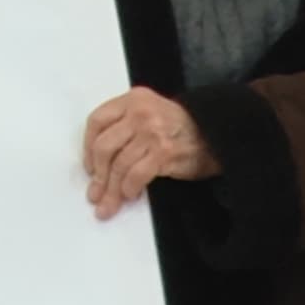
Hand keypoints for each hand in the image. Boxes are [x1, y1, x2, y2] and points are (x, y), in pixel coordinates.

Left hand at [82, 87, 217, 217]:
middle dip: (98, 175)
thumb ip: (123, 128)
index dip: (87, 148)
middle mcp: (140, 112)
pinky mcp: (163, 152)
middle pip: (103, 146)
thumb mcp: (149, 114)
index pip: (97, 121)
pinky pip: (135, 175)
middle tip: (95, 193)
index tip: (89, 167)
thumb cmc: (179, 129)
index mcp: (133, 100)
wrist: (218, 135)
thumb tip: (97, 166)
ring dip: (111, 190)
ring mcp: (152, 131)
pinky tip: (130, 195)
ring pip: (118, 165)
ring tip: (108, 204)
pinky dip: (129, 188)